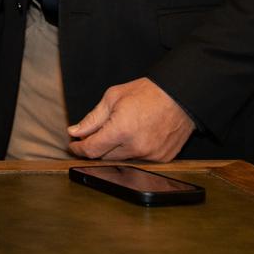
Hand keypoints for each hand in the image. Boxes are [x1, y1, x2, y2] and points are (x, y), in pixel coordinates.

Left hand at [67, 77, 193, 161]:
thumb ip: (92, 118)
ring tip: (117, 131)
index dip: (78, 148)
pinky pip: (139, 160)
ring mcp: (151, 155)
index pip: (91, 149)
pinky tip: (134, 136)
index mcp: (121, 130)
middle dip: (95, 147)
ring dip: (113, 150)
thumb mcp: (113, 98)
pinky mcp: (162, 158)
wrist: (180, 96)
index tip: (73, 144)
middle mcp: (136, 147)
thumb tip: (74, 131)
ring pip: (121, 160)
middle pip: (104, 157)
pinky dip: (132, 151)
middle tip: (91, 135)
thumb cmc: (147, 93)